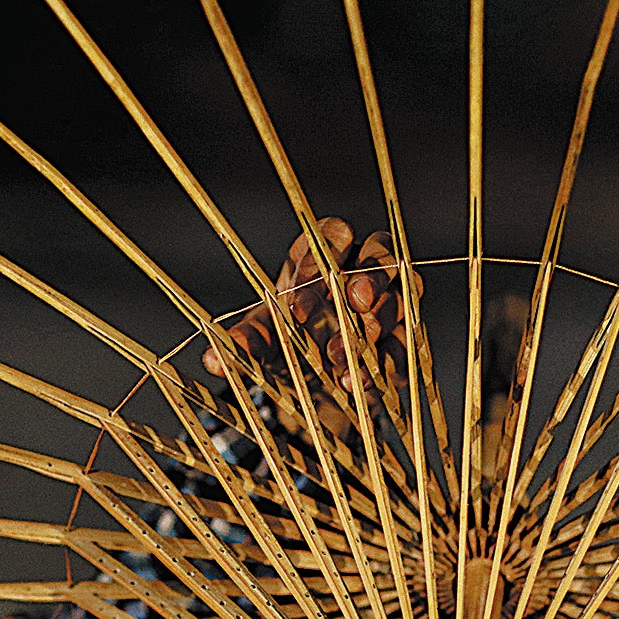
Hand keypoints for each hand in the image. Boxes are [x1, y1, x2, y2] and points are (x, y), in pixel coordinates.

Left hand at [205, 218, 410, 430]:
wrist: (310, 382)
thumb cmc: (285, 339)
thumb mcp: (262, 339)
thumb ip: (245, 344)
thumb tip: (213, 360)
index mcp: (322, 255)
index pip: (332, 234)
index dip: (322, 260)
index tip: (299, 304)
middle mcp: (360, 269)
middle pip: (382, 252)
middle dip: (371, 275)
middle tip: (356, 302)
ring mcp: (388, 303)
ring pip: (401, 296)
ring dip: (374, 324)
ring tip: (339, 359)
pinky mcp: (401, 340)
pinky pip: (405, 344)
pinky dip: (384, 363)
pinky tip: (357, 383)